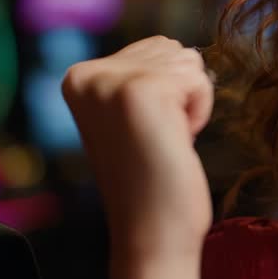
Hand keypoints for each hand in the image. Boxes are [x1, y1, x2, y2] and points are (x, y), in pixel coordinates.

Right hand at [62, 35, 214, 260]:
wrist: (150, 231)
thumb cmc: (150, 177)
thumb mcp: (127, 115)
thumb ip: (136, 76)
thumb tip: (174, 49)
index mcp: (77, 77)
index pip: (153, 47)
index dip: (165, 91)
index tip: (143, 131)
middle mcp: (88, 74)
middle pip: (172, 50)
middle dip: (179, 94)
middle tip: (156, 138)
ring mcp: (113, 81)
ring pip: (189, 63)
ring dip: (190, 104)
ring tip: (164, 140)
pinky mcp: (144, 91)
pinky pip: (200, 81)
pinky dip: (199, 113)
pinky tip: (174, 142)